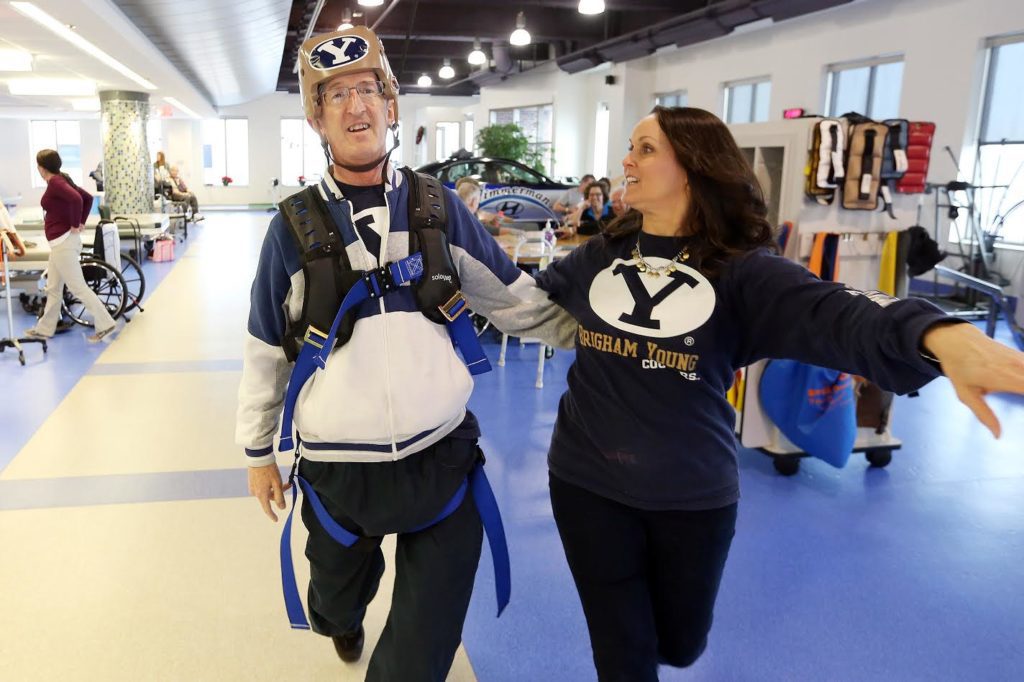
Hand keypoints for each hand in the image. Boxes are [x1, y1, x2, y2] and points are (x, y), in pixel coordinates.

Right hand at [248, 463, 290, 521]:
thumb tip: (282, 508)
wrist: (259, 457)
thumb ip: (280, 496)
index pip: (267, 508)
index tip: (276, 520)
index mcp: (261, 494)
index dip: (272, 515)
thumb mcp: (277, 483)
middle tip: (288, 484)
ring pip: (267, 492)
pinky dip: (270, 485)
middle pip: (269, 498)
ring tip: (284, 480)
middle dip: (279, 493)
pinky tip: (274, 478)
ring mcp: (253, 487)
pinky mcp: (252, 481)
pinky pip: (263, 487)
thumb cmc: (269, 470)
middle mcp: (255, 492)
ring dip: (275, 488)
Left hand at [923, 322, 1023, 437]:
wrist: (957, 340)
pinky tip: (1021, 386)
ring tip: (1019, 394)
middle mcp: (1020, 367)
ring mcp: (1023, 359)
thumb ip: (984, 415)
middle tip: (1020, 399)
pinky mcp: (1023, 356)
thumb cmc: (959, 367)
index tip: (1022, 404)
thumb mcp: (966, 395)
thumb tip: (997, 435)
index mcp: (1008, 379)